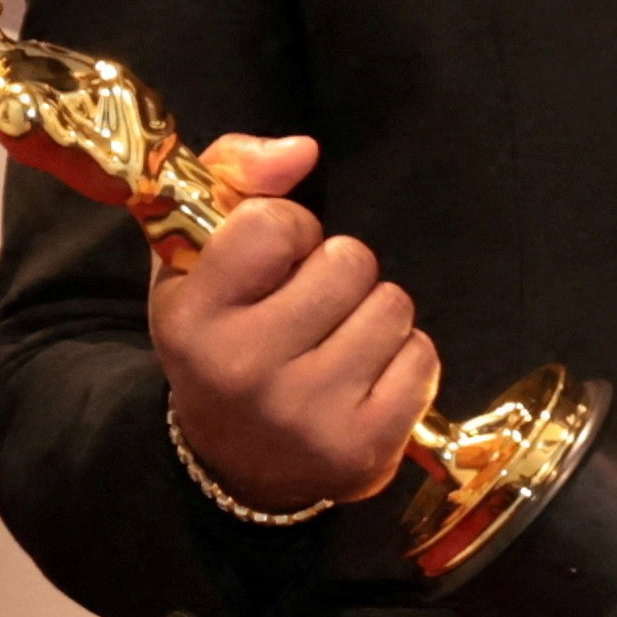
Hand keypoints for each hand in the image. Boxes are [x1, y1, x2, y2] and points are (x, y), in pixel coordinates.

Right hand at [148, 130, 435, 519]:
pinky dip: (403, 360)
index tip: (278, 260)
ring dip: (374, 314)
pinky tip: (364, 379)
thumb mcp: (197, 257)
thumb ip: (236, 174)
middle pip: (348, 261)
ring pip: (392, 306)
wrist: (237, 465)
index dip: (291, 229)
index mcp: (194, 317)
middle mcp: (245, 368)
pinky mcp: (363, 446)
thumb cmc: (223, 338)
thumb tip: (303, 150)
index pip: (275, 224)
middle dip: (338, 273)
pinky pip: (422, 357)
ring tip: (337, 343)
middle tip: (309, 309)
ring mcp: (307, 413)